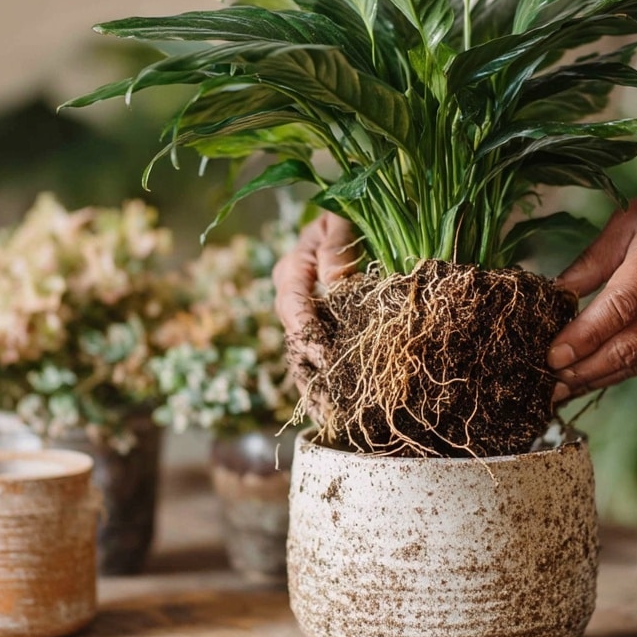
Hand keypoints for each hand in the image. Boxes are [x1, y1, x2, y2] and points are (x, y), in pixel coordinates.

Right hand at [273, 213, 359, 411]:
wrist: (345, 221)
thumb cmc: (344, 217)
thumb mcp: (341, 223)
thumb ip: (338, 247)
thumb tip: (334, 281)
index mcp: (292, 273)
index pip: (294, 309)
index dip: (309, 336)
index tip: (328, 360)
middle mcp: (291, 299)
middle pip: (296, 342)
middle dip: (312, 374)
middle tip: (332, 406)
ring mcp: (303, 316)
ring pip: (302, 357)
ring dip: (317, 387)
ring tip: (333, 418)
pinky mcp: (318, 328)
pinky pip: (316, 359)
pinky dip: (325, 382)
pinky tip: (336, 409)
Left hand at [548, 163, 636, 399]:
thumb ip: (598, 256)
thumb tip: (556, 292)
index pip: (620, 305)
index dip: (583, 337)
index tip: (550, 356)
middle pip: (628, 344)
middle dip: (581, 370)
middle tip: (543, 384)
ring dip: (598, 378)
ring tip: (560, 390)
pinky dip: (626, 370)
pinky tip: (597, 375)